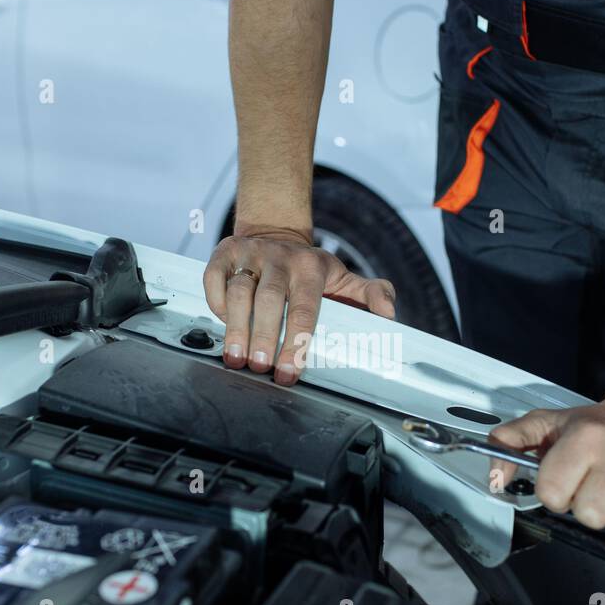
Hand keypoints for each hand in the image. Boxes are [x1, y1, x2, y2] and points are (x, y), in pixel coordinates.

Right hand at [203, 225, 395, 384]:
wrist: (276, 232)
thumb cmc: (309, 268)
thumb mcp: (344, 278)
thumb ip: (371, 294)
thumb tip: (389, 315)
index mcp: (311, 267)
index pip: (305, 308)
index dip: (296, 342)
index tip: (289, 372)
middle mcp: (280, 258)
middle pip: (269, 300)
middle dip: (264, 336)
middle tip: (260, 366)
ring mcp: (250, 254)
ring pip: (239, 291)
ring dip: (236, 327)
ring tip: (236, 358)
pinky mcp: (224, 252)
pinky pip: (214, 278)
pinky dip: (215, 302)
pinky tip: (221, 324)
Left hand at [489, 393, 604, 538]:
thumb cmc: (596, 426)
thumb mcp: (548, 423)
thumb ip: (510, 442)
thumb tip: (495, 478)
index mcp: (585, 436)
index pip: (553, 493)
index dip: (555, 495)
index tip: (566, 482)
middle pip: (591, 516)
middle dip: (588, 509)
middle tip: (596, 489)